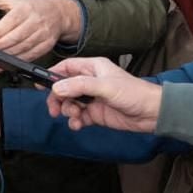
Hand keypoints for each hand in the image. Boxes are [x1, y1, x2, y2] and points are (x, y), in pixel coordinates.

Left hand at [0, 0, 79, 61]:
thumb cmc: (32, 7)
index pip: (10, 22)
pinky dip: (17, 60)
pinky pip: (29, 56)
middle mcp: (35, 22)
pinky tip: (7, 61)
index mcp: (25, 9)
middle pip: (16, 38)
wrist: (57, 14)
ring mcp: (42, 35)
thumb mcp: (12, 0)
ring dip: (7, 55)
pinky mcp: (46, 46)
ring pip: (22, 49)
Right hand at [47, 58, 163, 132]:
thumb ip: (79, 86)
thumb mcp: (105, 86)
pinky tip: (78, 125)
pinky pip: (78, 116)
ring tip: (74, 116)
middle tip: (55, 109)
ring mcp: (92, 98)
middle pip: (64, 87)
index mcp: (92, 68)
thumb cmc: (134, 93)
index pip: (66, 67)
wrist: (152, 114)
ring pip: (69, 103)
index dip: (53, 75)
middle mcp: (90, 81)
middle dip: (57, 98)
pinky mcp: (96, 113)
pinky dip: (74, 121)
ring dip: (66, 111)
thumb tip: (56, 88)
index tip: (41, 85)